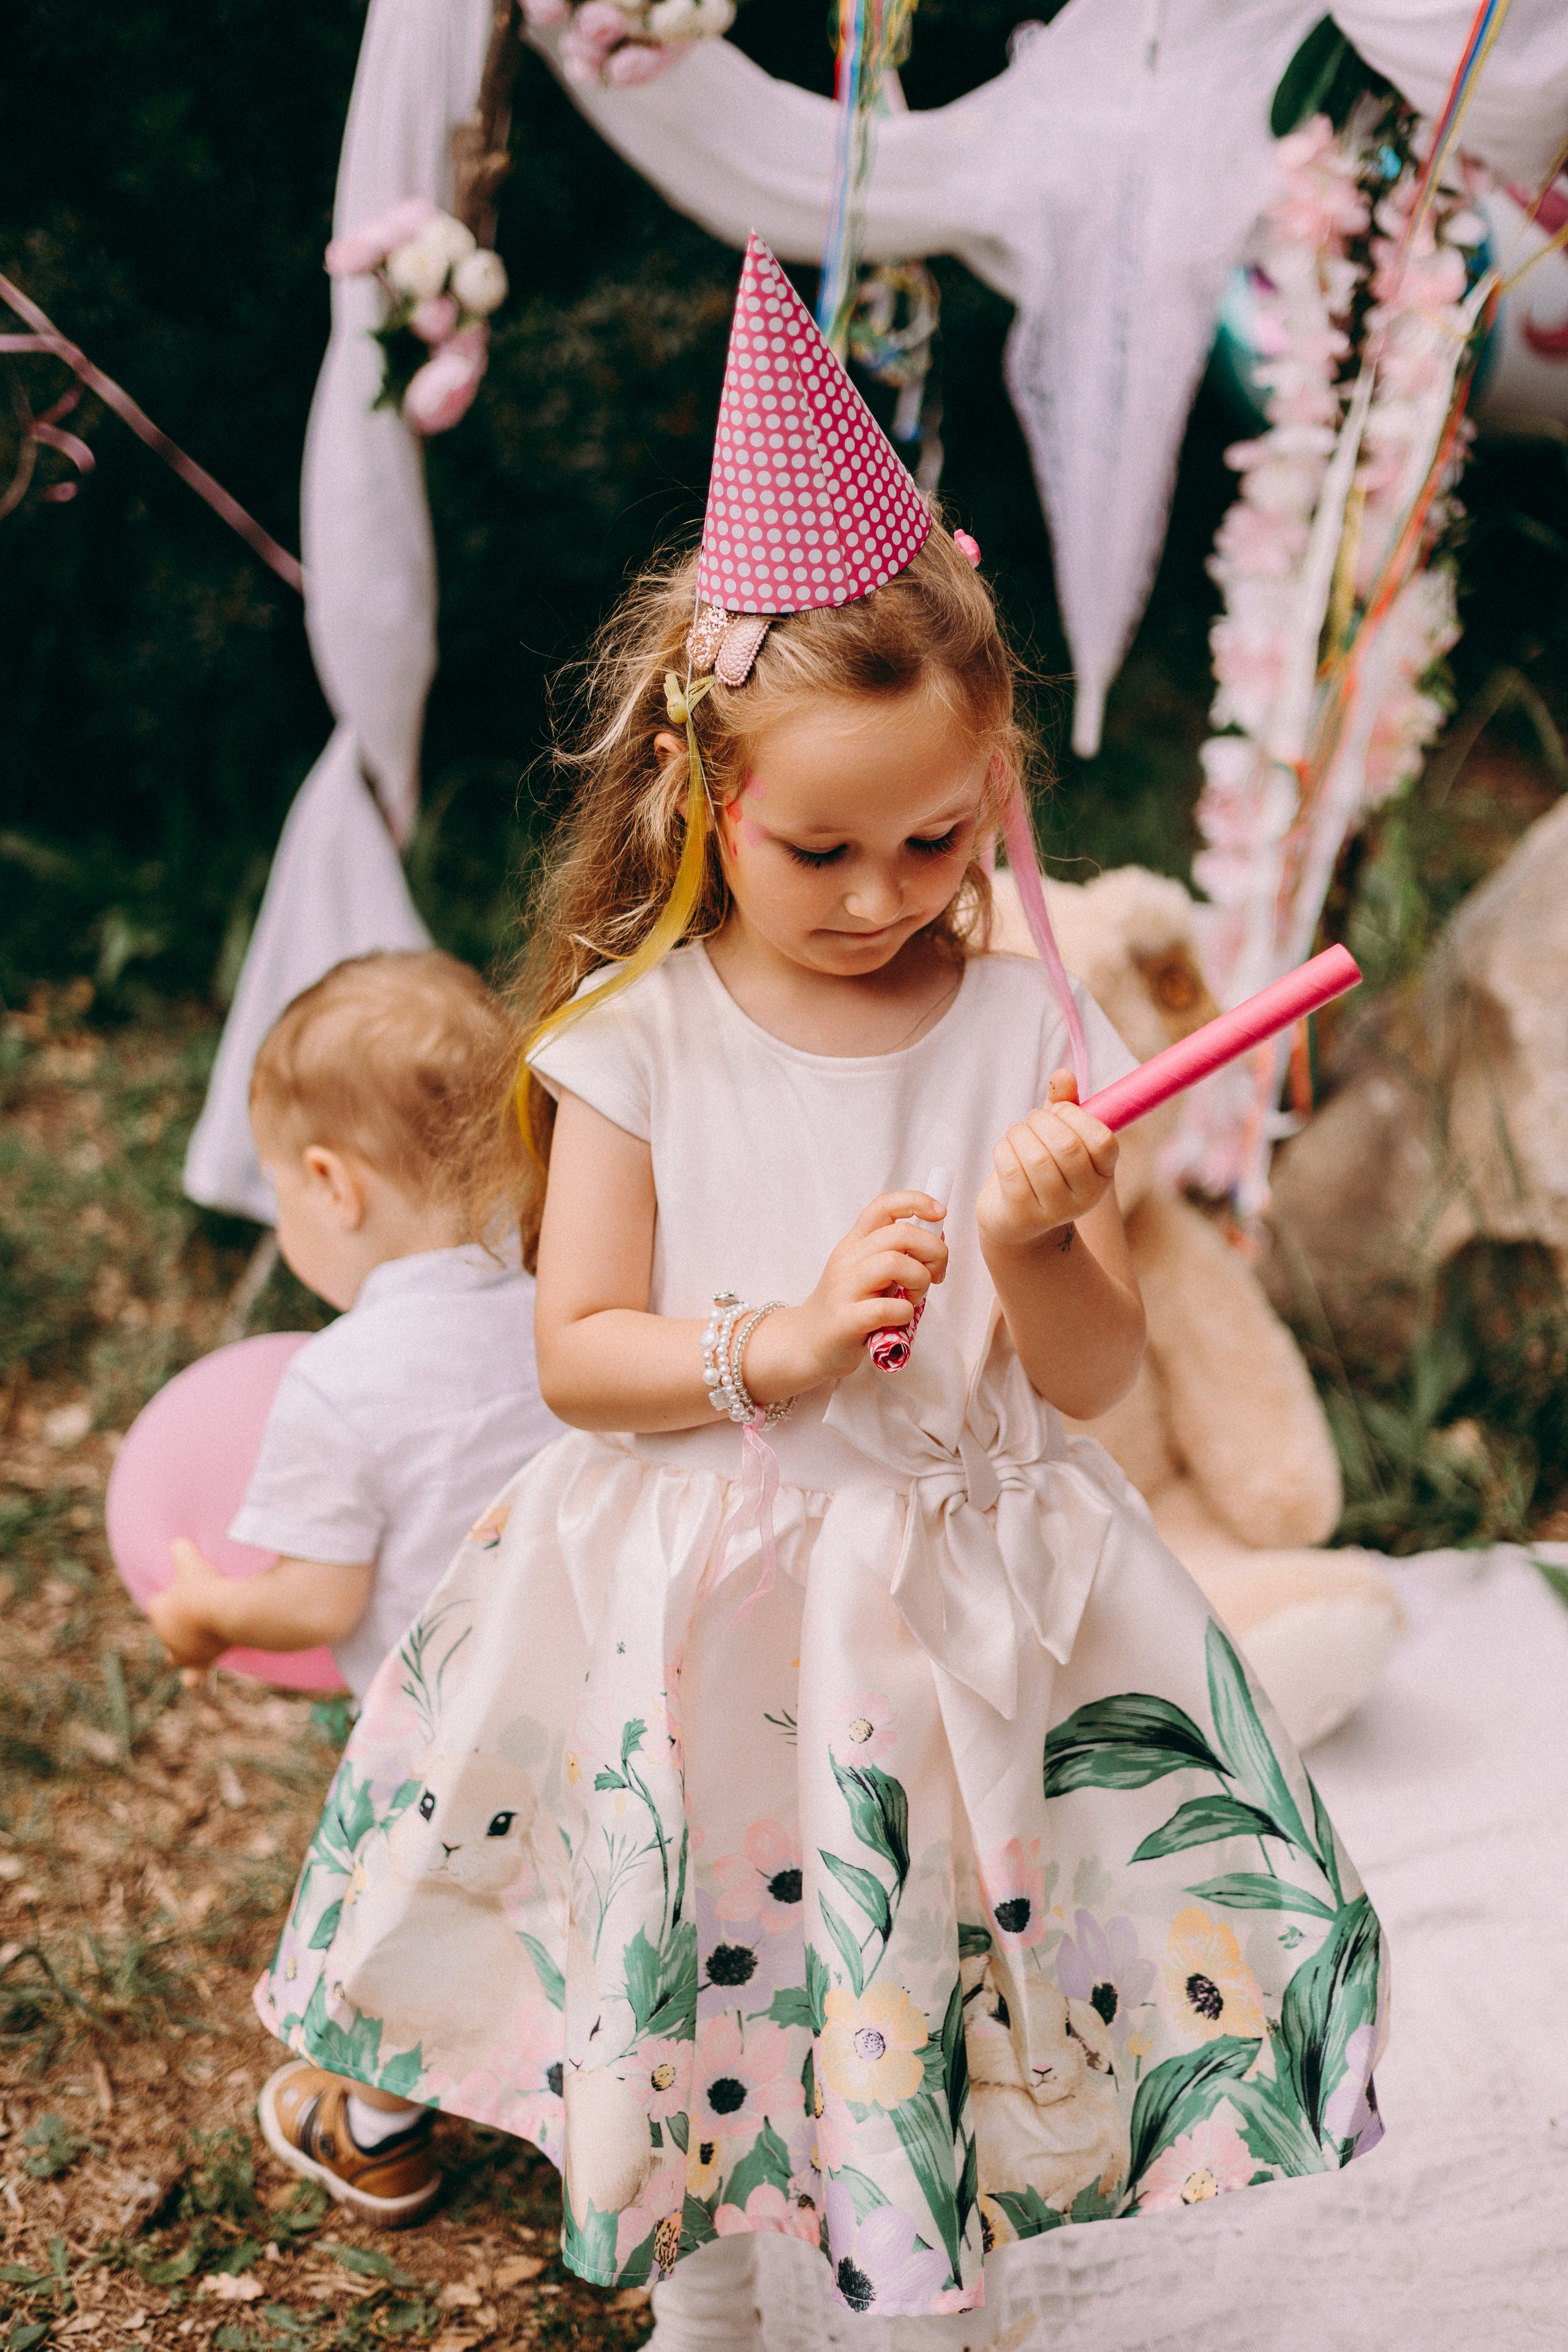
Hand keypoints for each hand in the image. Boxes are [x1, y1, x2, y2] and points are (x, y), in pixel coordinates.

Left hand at [145, 1538, 232, 1685]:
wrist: (223, 1609)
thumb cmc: (204, 1584)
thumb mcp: (190, 1560)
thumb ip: (182, 1550)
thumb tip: (179, 1542)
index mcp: (157, 1609)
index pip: (160, 1604)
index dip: (174, 1598)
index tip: (191, 1590)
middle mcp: (165, 1635)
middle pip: (167, 1631)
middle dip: (175, 1626)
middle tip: (196, 1614)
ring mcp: (182, 1652)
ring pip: (175, 1655)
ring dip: (183, 1650)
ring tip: (196, 1643)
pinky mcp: (200, 1662)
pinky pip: (193, 1676)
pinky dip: (194, 1678)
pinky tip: (194, 1682)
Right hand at [745, 1191, 948, 1395]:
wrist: (807, 1344)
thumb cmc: (848, 1308)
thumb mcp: (869, 1273)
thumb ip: (898, 1254)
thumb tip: (937, 1237)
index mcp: (855, 1244)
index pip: (883, 1206)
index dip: (916, 1201)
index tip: (940, 1212)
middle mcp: (847, 1260)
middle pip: (900, 1233)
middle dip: (933, 1250)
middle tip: (936, 1274)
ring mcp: (844, 1289)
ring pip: (894, 1263)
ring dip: (919, 1280)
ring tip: (914, 1298)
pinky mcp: (846, 1320)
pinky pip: (887, 1307)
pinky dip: (904, 1312)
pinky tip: (898, 1319)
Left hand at [976, 1069, 1118, 1252]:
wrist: (1017, 1221)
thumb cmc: (1042, 1168)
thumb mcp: (1058, 1135)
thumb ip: (1065, 1104)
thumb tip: (1063, 1074)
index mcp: (1103, 1174)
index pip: (1103, 1141)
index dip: (1076, 1116)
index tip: (1059, 1111)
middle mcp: (1086, 1197)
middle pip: (1067, 1147)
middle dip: (1042, 1121)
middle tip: (1032, 1120)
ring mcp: (1055, 1211)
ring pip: (1037, 1159)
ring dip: (1019, 1134)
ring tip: (1016, 1133)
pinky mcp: (1023, 1217)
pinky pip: (1011, 1172)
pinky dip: (1003, 1150)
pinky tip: (1004, 1149)